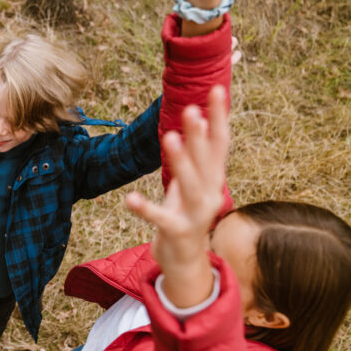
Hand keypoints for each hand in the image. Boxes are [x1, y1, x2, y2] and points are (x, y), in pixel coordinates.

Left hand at [126, 86, 229, 304]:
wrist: (186, 262)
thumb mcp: (195, 184)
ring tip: (169, 138)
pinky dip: (145, 208)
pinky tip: (129, 199)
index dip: (219, 117)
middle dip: (198, 135)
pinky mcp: (176, 232)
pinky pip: (160, 218)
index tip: (216, 88)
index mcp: (214, 179)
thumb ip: (199, 156)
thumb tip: (201, 120)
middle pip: (206, 160)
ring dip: (181, 161)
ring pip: (190, 185)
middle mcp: (211, 194)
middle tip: (189, 109)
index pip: (221, 143)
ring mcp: (196, 215)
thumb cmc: (187, 215)